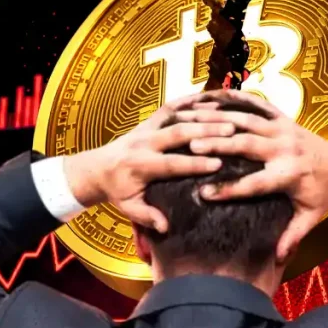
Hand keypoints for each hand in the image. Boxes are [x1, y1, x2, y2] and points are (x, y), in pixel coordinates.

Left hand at [63, 94, 234, 232]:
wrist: (96, 168)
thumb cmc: (116, 191)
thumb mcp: (128, 208)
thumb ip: (147, 216)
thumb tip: (165, 227)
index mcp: (140, 165)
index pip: (171, 164)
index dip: (194, 164)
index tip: (218, 164)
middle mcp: (144, 142)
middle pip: (177, 133)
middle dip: (205, 131)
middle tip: (231, 131)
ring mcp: (147, 127)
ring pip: (177, 116)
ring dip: (203, 115)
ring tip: (228, 115)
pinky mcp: (149, 119)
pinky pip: (172, 106)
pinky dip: (192, 101)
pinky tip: (213, 100)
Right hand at [175, 90, 327, 260]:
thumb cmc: (322, 196)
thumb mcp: (310, 218)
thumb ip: (293, 236)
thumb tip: (279, 259)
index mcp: (289, 175)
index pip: (254, 184)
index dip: (228, 190)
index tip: (202, 194)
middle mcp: (286, 148)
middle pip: (246, 144)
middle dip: (218, 144)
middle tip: (190, 145)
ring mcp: (284, 129)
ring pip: (247, 119)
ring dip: (219, 118)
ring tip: (192, 117)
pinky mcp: (284, 117)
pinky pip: (257, 104)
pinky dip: (233, 99)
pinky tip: (211, 97)